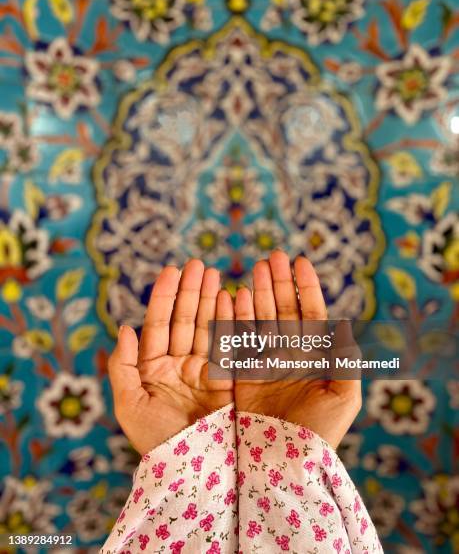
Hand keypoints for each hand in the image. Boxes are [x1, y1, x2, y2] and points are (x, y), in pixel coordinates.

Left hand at [108, 259, 232, 454]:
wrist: (189, 470)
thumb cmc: (154, 440)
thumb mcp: (128, 405)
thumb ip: (123, 366)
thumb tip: (123, 328)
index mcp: (153, 367)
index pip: (158, 323)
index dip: (165, 296)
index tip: (172, 270)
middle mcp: (178, 364)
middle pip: (185, 318)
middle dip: (191, 290)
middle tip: (199, 264)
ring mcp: (203, 370)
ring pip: (206, 326)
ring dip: (210, 299)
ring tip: (215, 274)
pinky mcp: (225, 379)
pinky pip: (227, 344)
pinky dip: (229, 320)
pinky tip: (231, 298)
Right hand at [234, 250, 360, 447]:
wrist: (285, 463)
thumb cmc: (319, 433)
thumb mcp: (344, 397)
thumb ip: (345, 360)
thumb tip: (342, 323)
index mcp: (315, 358)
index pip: (311, 313)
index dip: (306, 287)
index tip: (299, 261)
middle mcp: (289, 355)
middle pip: (283, 309)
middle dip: (279, 283)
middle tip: (272, 256)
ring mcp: (265, 362)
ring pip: (261, 319)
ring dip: (258, 293)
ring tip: (255, 268)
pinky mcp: (243, 373)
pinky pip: (239, 339)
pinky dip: (237, 317)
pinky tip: (236, 295)